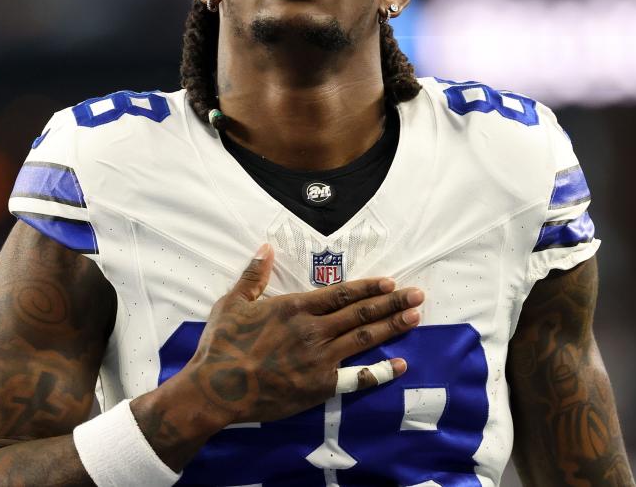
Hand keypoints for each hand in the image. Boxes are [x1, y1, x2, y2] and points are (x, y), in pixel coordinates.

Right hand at [181, 243, 423, 424]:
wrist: (217, 388)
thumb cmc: (222, 344)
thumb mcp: (232, 302)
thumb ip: (254, 274)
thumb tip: (265, 247)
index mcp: (295, 307)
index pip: (342, 293)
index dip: (369, 287)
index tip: (391, 282)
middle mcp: (313, 330)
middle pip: (361, 313)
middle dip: (392, 303)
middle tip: (418, 295)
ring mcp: (320, 359)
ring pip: (364, 338)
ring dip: (392, 327)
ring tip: (415, 317)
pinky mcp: (320, 386)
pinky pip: (357, 377)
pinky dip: (381, 371)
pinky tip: (400, 365)